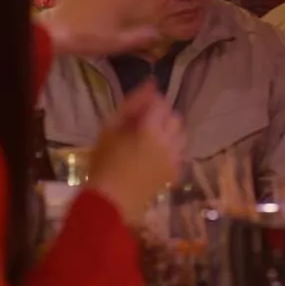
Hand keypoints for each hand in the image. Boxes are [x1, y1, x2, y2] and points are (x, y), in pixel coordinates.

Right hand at [87, 80, 185, 223]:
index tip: (136, 113)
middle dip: (161, 116)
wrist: (110, 202)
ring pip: (181, 134)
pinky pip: (180, 152)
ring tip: (149, 140)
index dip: (149, 104)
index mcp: (150, 128)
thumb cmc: (103, 163)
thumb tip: (151, 83)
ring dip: (169, 132)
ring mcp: (174, 157)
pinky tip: (154, 156)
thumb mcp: (110, 128)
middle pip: (174, 117)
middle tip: (142, 126)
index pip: (160, 103)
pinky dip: (171, 149)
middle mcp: (168, 140)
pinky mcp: (175, 171)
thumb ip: (132, 104)